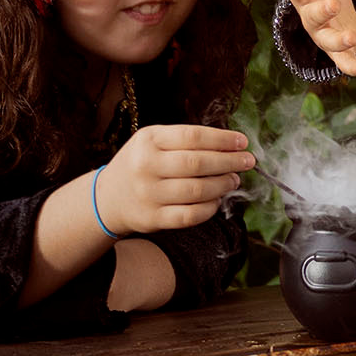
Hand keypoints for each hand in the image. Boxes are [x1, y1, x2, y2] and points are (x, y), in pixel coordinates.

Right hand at [97, 124, 251, 235]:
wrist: (108, 197)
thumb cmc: (141, 163)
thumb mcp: (153, 141)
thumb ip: (185, 140)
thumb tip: (230, 145)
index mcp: (148, 140)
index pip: (193, 136)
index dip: (222, 139)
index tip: (243, 142)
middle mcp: (146, 166)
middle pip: (197, 164)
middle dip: (229, 162)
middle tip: (247, 162)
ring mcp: (148, 194)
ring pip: (197, 191)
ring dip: (222, 185)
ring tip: (234, 180)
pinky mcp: (152, 218)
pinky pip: (189, 215)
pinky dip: (209, 209)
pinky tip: (218, 200)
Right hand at [267, 0, 355, 75]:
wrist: (330, 8)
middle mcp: (310, 17)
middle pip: (311, 17)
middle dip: (322, 11)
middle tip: (335, 1)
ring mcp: (324, 34)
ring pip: (326, 41)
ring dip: (338, 41)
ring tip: (351, 37)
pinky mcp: (340, 49)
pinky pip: (344, 62)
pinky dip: (354, 66)